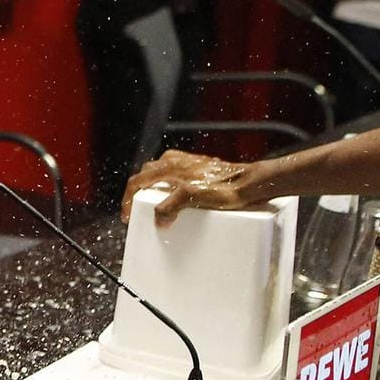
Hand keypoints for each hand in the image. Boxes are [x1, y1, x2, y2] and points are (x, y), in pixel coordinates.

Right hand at [120, 149, 254, 223]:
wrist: (251, 184)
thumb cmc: (227, 188)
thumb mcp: (193, 197)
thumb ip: (170, 207)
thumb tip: (158, 219)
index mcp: (170, 166)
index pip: (137, 181)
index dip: (128, 199)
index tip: (127, 215)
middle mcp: (177, 161)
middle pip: (147, 174)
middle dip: (139, 191)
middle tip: (139, 208)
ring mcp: (190, 164)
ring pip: (161, 172)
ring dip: (154, 187)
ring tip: (157, 202)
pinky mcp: (201, 169)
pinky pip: (177, 175)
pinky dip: (170, 186)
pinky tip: (180, 197)